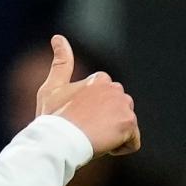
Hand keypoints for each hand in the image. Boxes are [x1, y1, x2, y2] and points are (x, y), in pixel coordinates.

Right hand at [35, 34, 139, 156]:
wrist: (58, 139)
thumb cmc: (52, 118)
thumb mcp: (52, 88)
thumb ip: (61, 62)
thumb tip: (58, 36)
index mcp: (99, 80)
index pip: (107, 101)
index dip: (94, 115)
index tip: (79, 122)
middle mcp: (115, 88)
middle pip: (119, 112)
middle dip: (107, 124)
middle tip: (85, 132)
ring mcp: (123, 105)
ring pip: (126, 126)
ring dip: (113, 136)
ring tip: (93, 139)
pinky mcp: (129, 123)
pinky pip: (133, 142)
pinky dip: (121, 148)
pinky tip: (104, 147)